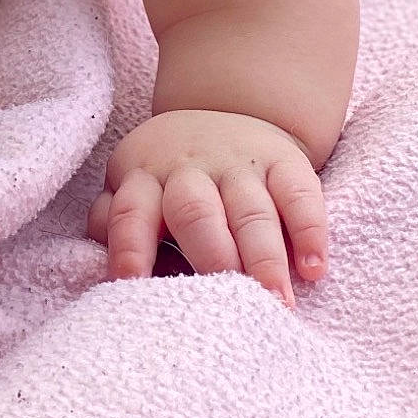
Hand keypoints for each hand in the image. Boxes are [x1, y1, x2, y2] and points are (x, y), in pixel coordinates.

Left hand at [87, 109, 327, 307]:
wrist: (225, 111)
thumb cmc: (171, 176)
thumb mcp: (135, 186)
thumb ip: (116, 222)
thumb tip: (103, 273)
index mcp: (144, 177)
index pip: (130, 212)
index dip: (129, 248)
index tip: (134, 287)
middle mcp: (189, 169)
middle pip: (195, 212)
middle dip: (213, 258)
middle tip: (231, 306)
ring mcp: (238, 164)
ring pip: (249, 209)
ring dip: (264, 256)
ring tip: (278, 302)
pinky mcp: (284, 161)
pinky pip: (299, 192)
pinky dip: (310, 230)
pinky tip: (314, 268)